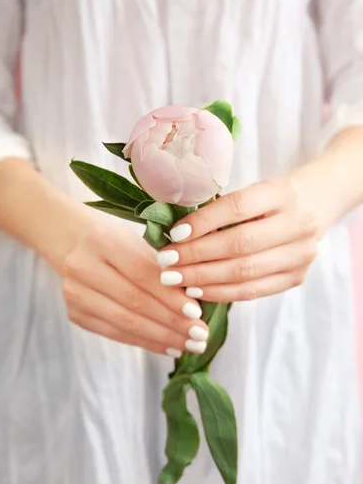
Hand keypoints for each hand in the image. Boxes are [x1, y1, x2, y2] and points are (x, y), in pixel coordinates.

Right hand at [62, 218, 208, 355]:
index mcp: (102, 240)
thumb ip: (163, 269)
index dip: (170, 296)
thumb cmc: (118, 242)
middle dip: (171, 322)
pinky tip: (168, 347)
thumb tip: (194, 306)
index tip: (197, 313)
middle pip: (134, 302)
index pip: (143, 274)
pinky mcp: (74, 314)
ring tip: (189, 345)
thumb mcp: (139, 241)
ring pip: (125, 322)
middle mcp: (82, 266)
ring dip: (161, 337)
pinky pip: (115, 333)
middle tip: (199, 336)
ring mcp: (74, 293)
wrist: (75, 243)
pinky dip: (145, 342)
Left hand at [157, 172, 328, 302]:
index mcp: (283, 192)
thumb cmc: (271, 198)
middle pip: (239, 245)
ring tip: (175, 280)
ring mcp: (301, 254)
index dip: (202, 223)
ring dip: (203, 279)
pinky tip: (196, 291)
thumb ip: (221, 209)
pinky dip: (220, 293)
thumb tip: (174, 234)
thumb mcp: (254, 190)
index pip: (237, 208)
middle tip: (166, 263)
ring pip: (244, 273)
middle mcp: (298, 224)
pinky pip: (252, 292)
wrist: (316, 204)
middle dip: (196, 256)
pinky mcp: (297, 278)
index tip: (173, 235)